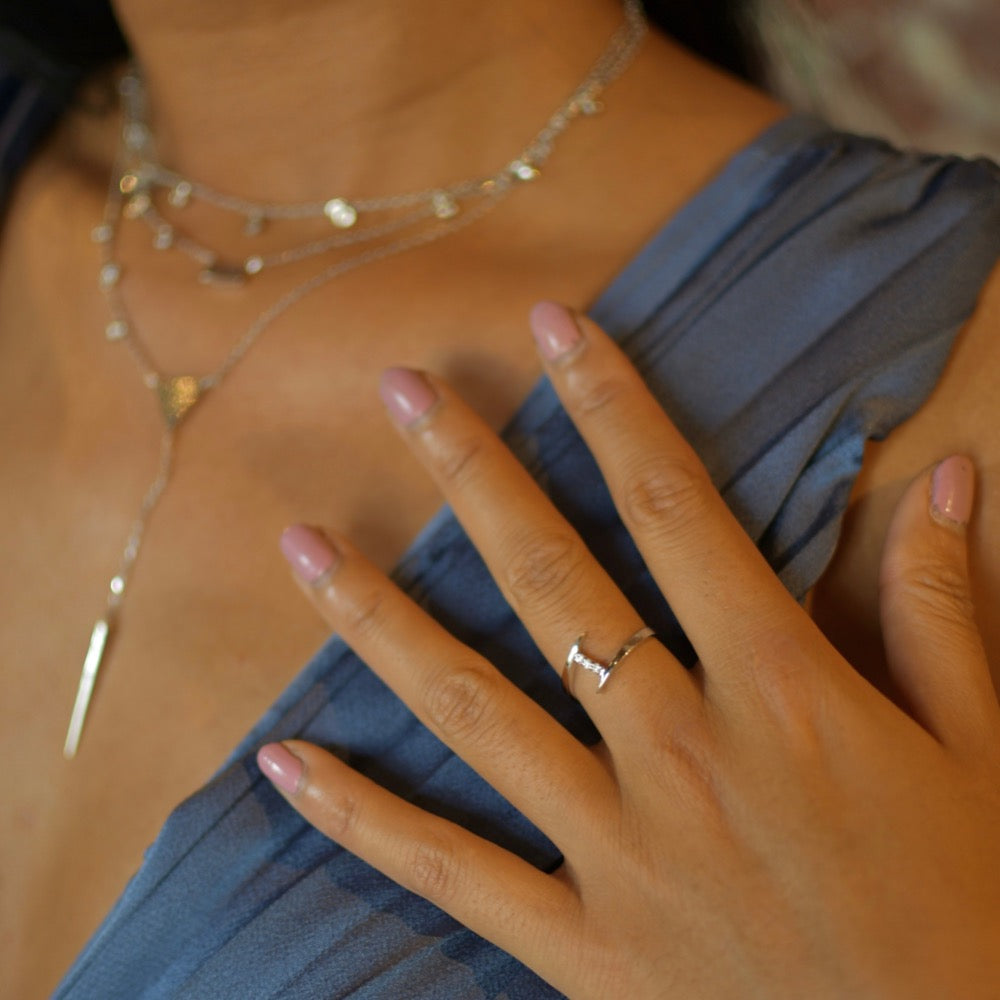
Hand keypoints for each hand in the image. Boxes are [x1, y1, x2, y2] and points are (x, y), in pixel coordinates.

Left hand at [259, 303, 999, 998]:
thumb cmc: (971, 912)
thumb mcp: (981, 750)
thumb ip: (946, 610)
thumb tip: (951, 480)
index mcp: (782, 689)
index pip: (674, 506)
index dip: (611, 404)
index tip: (553, 328)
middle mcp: (679, 748)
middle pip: (550, 579)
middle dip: (472, 471)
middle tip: (401, 390)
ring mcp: (617, 847)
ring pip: (470, 705)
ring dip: (378, 617)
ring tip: (300, 542)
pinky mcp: (580, 944)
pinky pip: (447, 868)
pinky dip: (359, 814)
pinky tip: (283, 759)